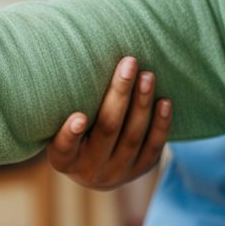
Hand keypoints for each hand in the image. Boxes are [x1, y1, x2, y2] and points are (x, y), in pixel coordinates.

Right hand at [47, 56, 170, 189]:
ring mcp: (117, 172)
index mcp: (64, 158)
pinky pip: (153, 147)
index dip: (70, 133)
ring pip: (133, 137)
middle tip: (128, 63)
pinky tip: (164, 101)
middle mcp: (89, 169)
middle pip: (107, 130)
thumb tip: (73, 53)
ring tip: (147, 75)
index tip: (79, 116)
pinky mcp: (140, 170)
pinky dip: (160, 124)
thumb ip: (66, 101)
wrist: (95, 167)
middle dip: (120, 95)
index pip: (64, 147)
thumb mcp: (60, 122)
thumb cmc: (73, 130)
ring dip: (142, 104)